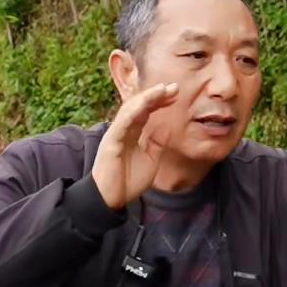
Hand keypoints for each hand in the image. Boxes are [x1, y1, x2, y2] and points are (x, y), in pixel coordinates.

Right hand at [91, 82, 179, 210]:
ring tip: (162, 89)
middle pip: (139, 106)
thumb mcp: (151, 159)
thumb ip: (157, 143)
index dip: (160, 101)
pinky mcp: (111, 142)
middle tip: (174, 86)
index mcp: (132, 133)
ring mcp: (116, 134)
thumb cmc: (128, 180)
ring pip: (130, 109)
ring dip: (146, 98)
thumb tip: (168, 127)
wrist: (111, 199)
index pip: (146, 111)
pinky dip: (133, 112)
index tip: (176, 94)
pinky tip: (145, 104)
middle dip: (156, 95)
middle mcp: (123, 130)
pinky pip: (122, 123)